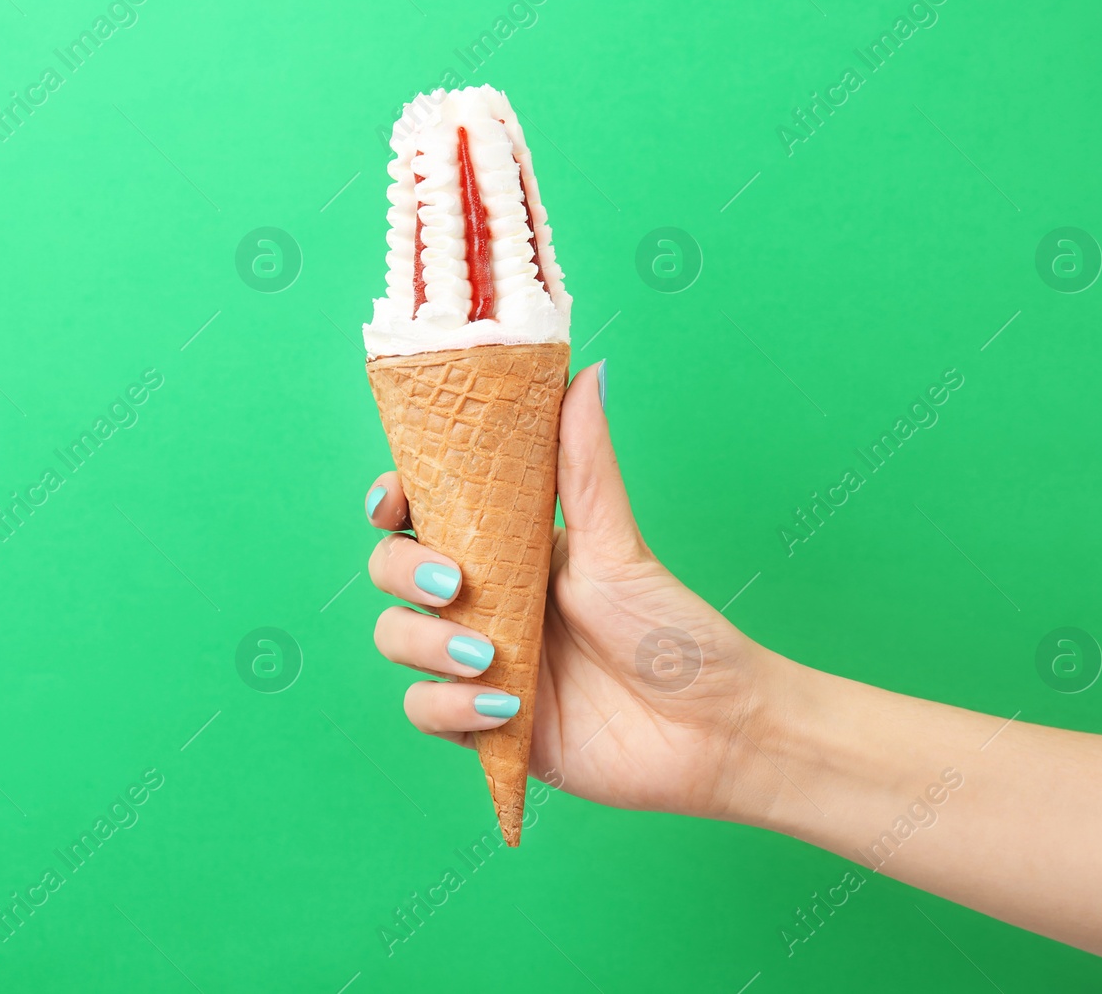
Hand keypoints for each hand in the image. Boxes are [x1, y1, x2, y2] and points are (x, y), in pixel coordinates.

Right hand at [363, 362, 786, 822]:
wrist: (711, 731)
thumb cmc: (673, 631)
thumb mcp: (618, 544)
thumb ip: (585, 464)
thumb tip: (586, 370)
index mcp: (507, 547)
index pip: (420, 512)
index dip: (390, 501)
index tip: (393, 501)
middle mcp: (483, 600)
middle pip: (391, 570)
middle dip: (403, 571)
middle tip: (455, 585)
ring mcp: (478, 662)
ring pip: (396, 639)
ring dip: (424, 643)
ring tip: (489, 655)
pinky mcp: (484, 723)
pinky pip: (426, 711)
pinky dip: (449, 705)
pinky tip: (503, 703)